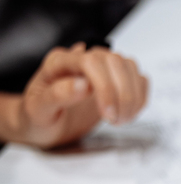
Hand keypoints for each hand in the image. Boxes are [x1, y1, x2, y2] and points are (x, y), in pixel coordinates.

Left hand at [16, 43, 148, 147]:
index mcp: (60, 62)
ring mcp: (101, 69)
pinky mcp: (115, 81)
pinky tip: (127, 113)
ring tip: (121, 120)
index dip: (105, 87)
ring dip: (133, 96)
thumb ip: (56, 95)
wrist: (43, 125)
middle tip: (115, 120)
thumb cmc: (37, 117)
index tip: (107, 113)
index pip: (91, 62)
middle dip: (122, 94)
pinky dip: (140, 97)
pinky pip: (138, 79)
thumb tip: (82, 85)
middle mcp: (82, 59)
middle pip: (115, 62)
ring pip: (130, 68)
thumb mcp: (38, 110)